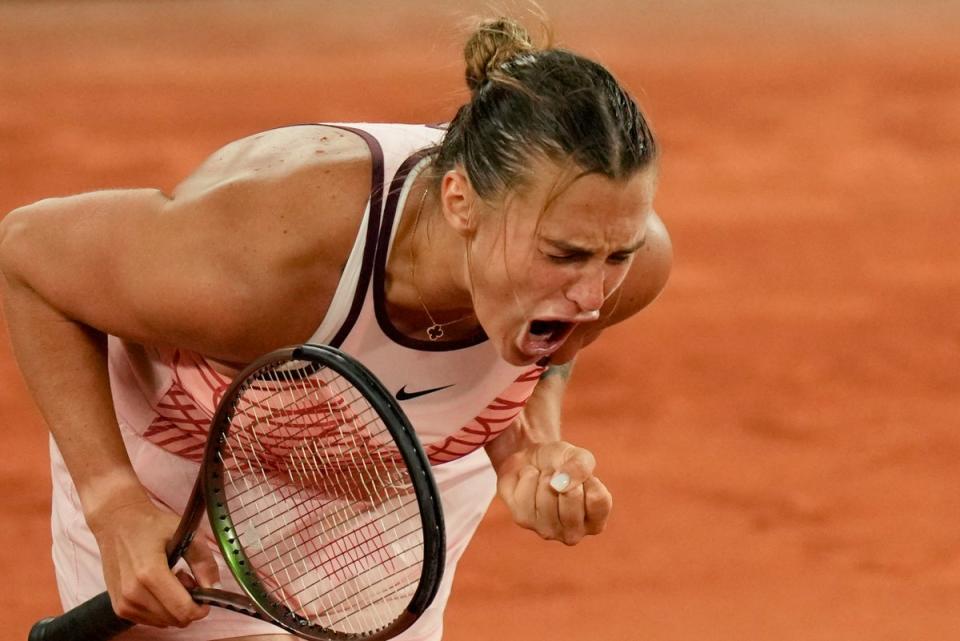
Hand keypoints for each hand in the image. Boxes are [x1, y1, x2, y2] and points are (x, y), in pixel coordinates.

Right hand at [87, 486, 218, 627]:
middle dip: (188, 604)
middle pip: (175, 619)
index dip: (201, 608)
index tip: (205, 595)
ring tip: (170, 579)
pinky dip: (160, 608)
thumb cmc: (152, 525)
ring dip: (173, 606)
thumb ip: (204, 562)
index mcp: (150, 574)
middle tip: (186, 578)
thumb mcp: (186, 534)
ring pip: (164, 622)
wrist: (117, 522)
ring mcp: (123, 603)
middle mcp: (133, 593)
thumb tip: (215, 589)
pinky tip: (158, 586)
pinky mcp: (119, 608)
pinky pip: (150, 620)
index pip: (183, 611)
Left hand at [495, 441, 612, 544]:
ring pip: (546, 495)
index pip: (598, 499)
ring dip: (543, 477)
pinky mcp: (524, 521)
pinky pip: (525, 493)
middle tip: (558, 477)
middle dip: (562, 476)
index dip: (587, 478)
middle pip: (571, 496)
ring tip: (544, 479)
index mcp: (595, 522)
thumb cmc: (562, 463)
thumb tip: (561, 484)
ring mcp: (548, 530)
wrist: (531, 460)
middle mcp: (573, 533)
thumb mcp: (579, 456)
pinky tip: (530, 482)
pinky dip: (527, 477)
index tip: (580, 476)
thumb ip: (580, 466)